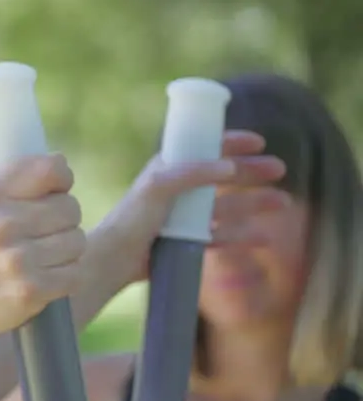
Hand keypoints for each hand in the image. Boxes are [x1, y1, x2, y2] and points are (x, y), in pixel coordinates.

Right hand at [0, 153, 85, 342]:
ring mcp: (16, 259)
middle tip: (44, 233)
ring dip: (67, 251)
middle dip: (64, 220)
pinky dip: (67, 277)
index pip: (51, 169)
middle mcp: (1, 224)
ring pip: (77, 241)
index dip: (61, 180)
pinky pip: (75, 274)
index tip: (55, 192)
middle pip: (70, 208)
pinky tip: (47, 278)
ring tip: (43, 257)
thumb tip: (61, 164)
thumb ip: (13, 183)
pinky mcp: (30, 290)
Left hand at [103, 130, 287, 282]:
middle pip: (224, 176)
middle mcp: (180, 190)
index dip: (231, 143)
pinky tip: (265, 237)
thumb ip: (192, 173)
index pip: (204, 149)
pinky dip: (244, 235)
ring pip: (229, 206)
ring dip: (256, 202)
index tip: (259, 141)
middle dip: (252, 171)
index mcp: (169, 169)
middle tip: (280, 169)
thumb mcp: (159, 186)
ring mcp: (186, 216)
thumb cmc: (133, 218)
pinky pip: (223, 236)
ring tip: (284, 203)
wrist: (117, 258)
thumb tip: (229, 166)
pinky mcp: (189, 241)